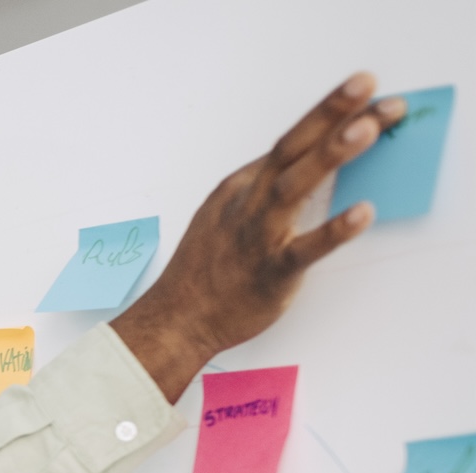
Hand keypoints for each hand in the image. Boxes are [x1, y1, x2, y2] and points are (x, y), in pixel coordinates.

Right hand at [112, 72, 407, 400]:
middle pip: (292, 149)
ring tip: (367, 129)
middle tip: (366, 82)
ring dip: (330, 156)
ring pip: (294, 188)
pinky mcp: (270, 273)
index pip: (291, 141)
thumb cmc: (207, 270)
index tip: (367, 91)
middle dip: (329, 113)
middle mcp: (248, 204)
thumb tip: (314, 164)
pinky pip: (304, 249)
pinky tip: (362, 213)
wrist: (177, 320)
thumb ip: (268, 190)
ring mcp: (258, 236)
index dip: (329, 113)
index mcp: (241, 187)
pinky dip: (333, 230)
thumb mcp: (230, 214)